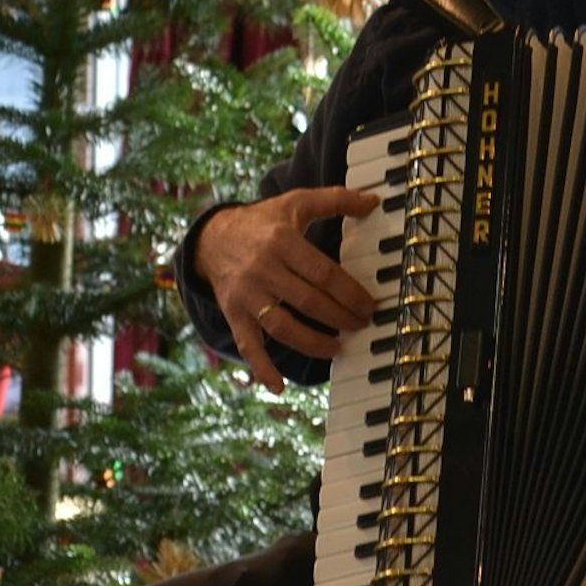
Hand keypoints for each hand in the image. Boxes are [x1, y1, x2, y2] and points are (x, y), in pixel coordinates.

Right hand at [192, 187, 382, 392]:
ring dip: (314, 343)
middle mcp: (263, 268)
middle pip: (308, 302)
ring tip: (337, 348)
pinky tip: (278, 386)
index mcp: (282, 240)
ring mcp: (247, 294)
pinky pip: (248, 344)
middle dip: (340, 318)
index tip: (369, 305)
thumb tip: (372, 201)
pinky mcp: (234, 313)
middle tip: (361, 325)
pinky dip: (261, 367)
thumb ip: (335, 200)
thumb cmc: (263, 221)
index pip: (323, 273)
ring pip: (283, 327)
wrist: (213, 237)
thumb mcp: (296, 203)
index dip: (349, 293)